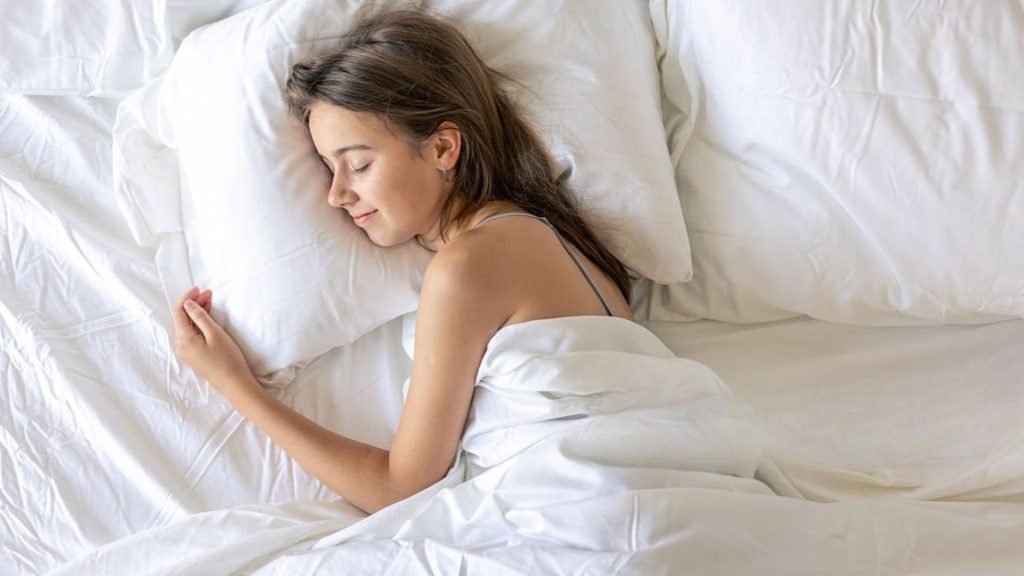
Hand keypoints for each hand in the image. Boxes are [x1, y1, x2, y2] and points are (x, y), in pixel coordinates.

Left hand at [172, 286, 260, 400]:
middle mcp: (181, 346)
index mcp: (184, 340)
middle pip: (182, 319)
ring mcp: (187, 351)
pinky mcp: (194, 355)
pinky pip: (192, 334)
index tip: (198, 288)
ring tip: (210, 301)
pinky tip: (208, 316)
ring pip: (188, 326)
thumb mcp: (215, 334)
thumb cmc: (227, 358)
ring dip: (197, 313)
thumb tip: (188, 304)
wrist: (234, 383)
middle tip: (208, 293)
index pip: (179, 313)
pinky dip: (199, 323)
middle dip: (193, 304)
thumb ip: (200, 317)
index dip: (187, 298)